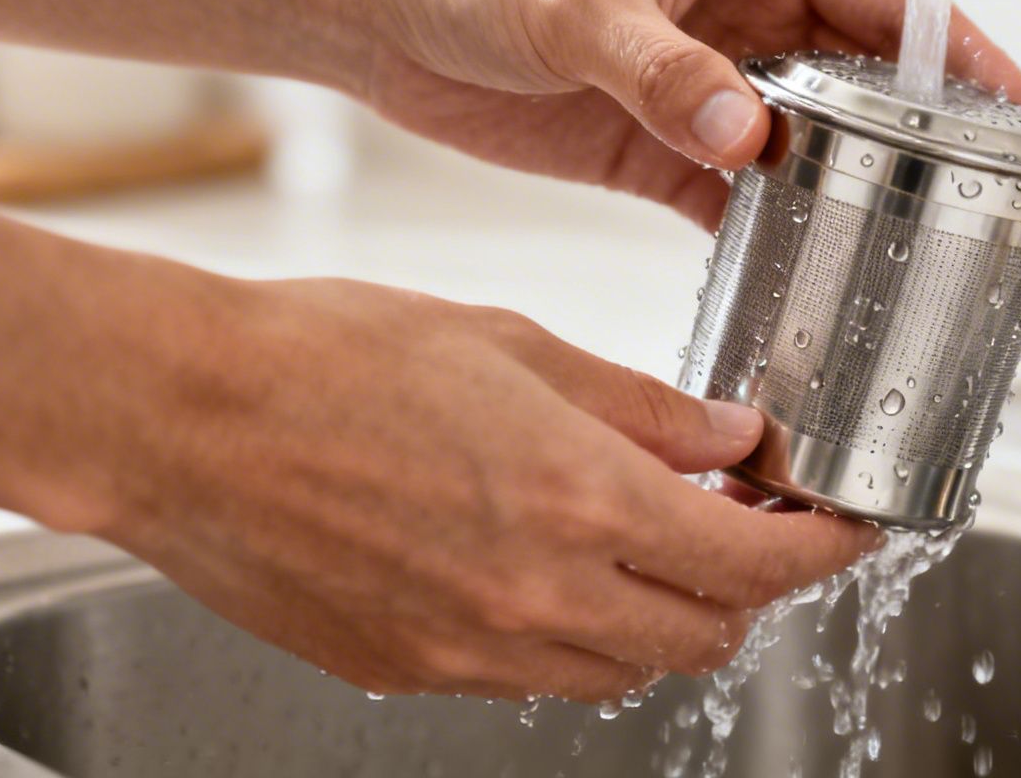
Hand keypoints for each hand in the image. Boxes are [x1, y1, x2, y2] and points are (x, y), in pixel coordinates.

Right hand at [96, 273, 877, 701]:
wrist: (174, 419)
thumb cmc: (326, 357)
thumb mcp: (517, 344)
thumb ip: (643, 406)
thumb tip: (732, 438)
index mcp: (576, 498)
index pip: (754, 562)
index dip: (822, 549)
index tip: (846, 528)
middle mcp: (535, 596)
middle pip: (707, 634)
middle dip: (751, 583)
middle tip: (747, 516)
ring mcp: (470, 650)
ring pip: (627, 670)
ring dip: (665, 613)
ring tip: (645, 532)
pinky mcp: (409, 673)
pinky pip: (536, 676)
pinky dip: (576, 633)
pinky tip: (550, 560)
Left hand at [362, 0, 1020, 231]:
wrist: (378, 9)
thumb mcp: (576, 3)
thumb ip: (663, 67)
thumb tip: (749, 131)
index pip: (899, 7)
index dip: (976, 65)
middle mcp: (753, 17)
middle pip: (881, 89)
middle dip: (945, 153)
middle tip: (1006, 222)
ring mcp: (716, 87)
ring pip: (826, 152)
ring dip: (875, 207)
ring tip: (937, 268)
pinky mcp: (669, 149)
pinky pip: (752, 202)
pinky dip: (786, 244)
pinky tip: (819, 292)